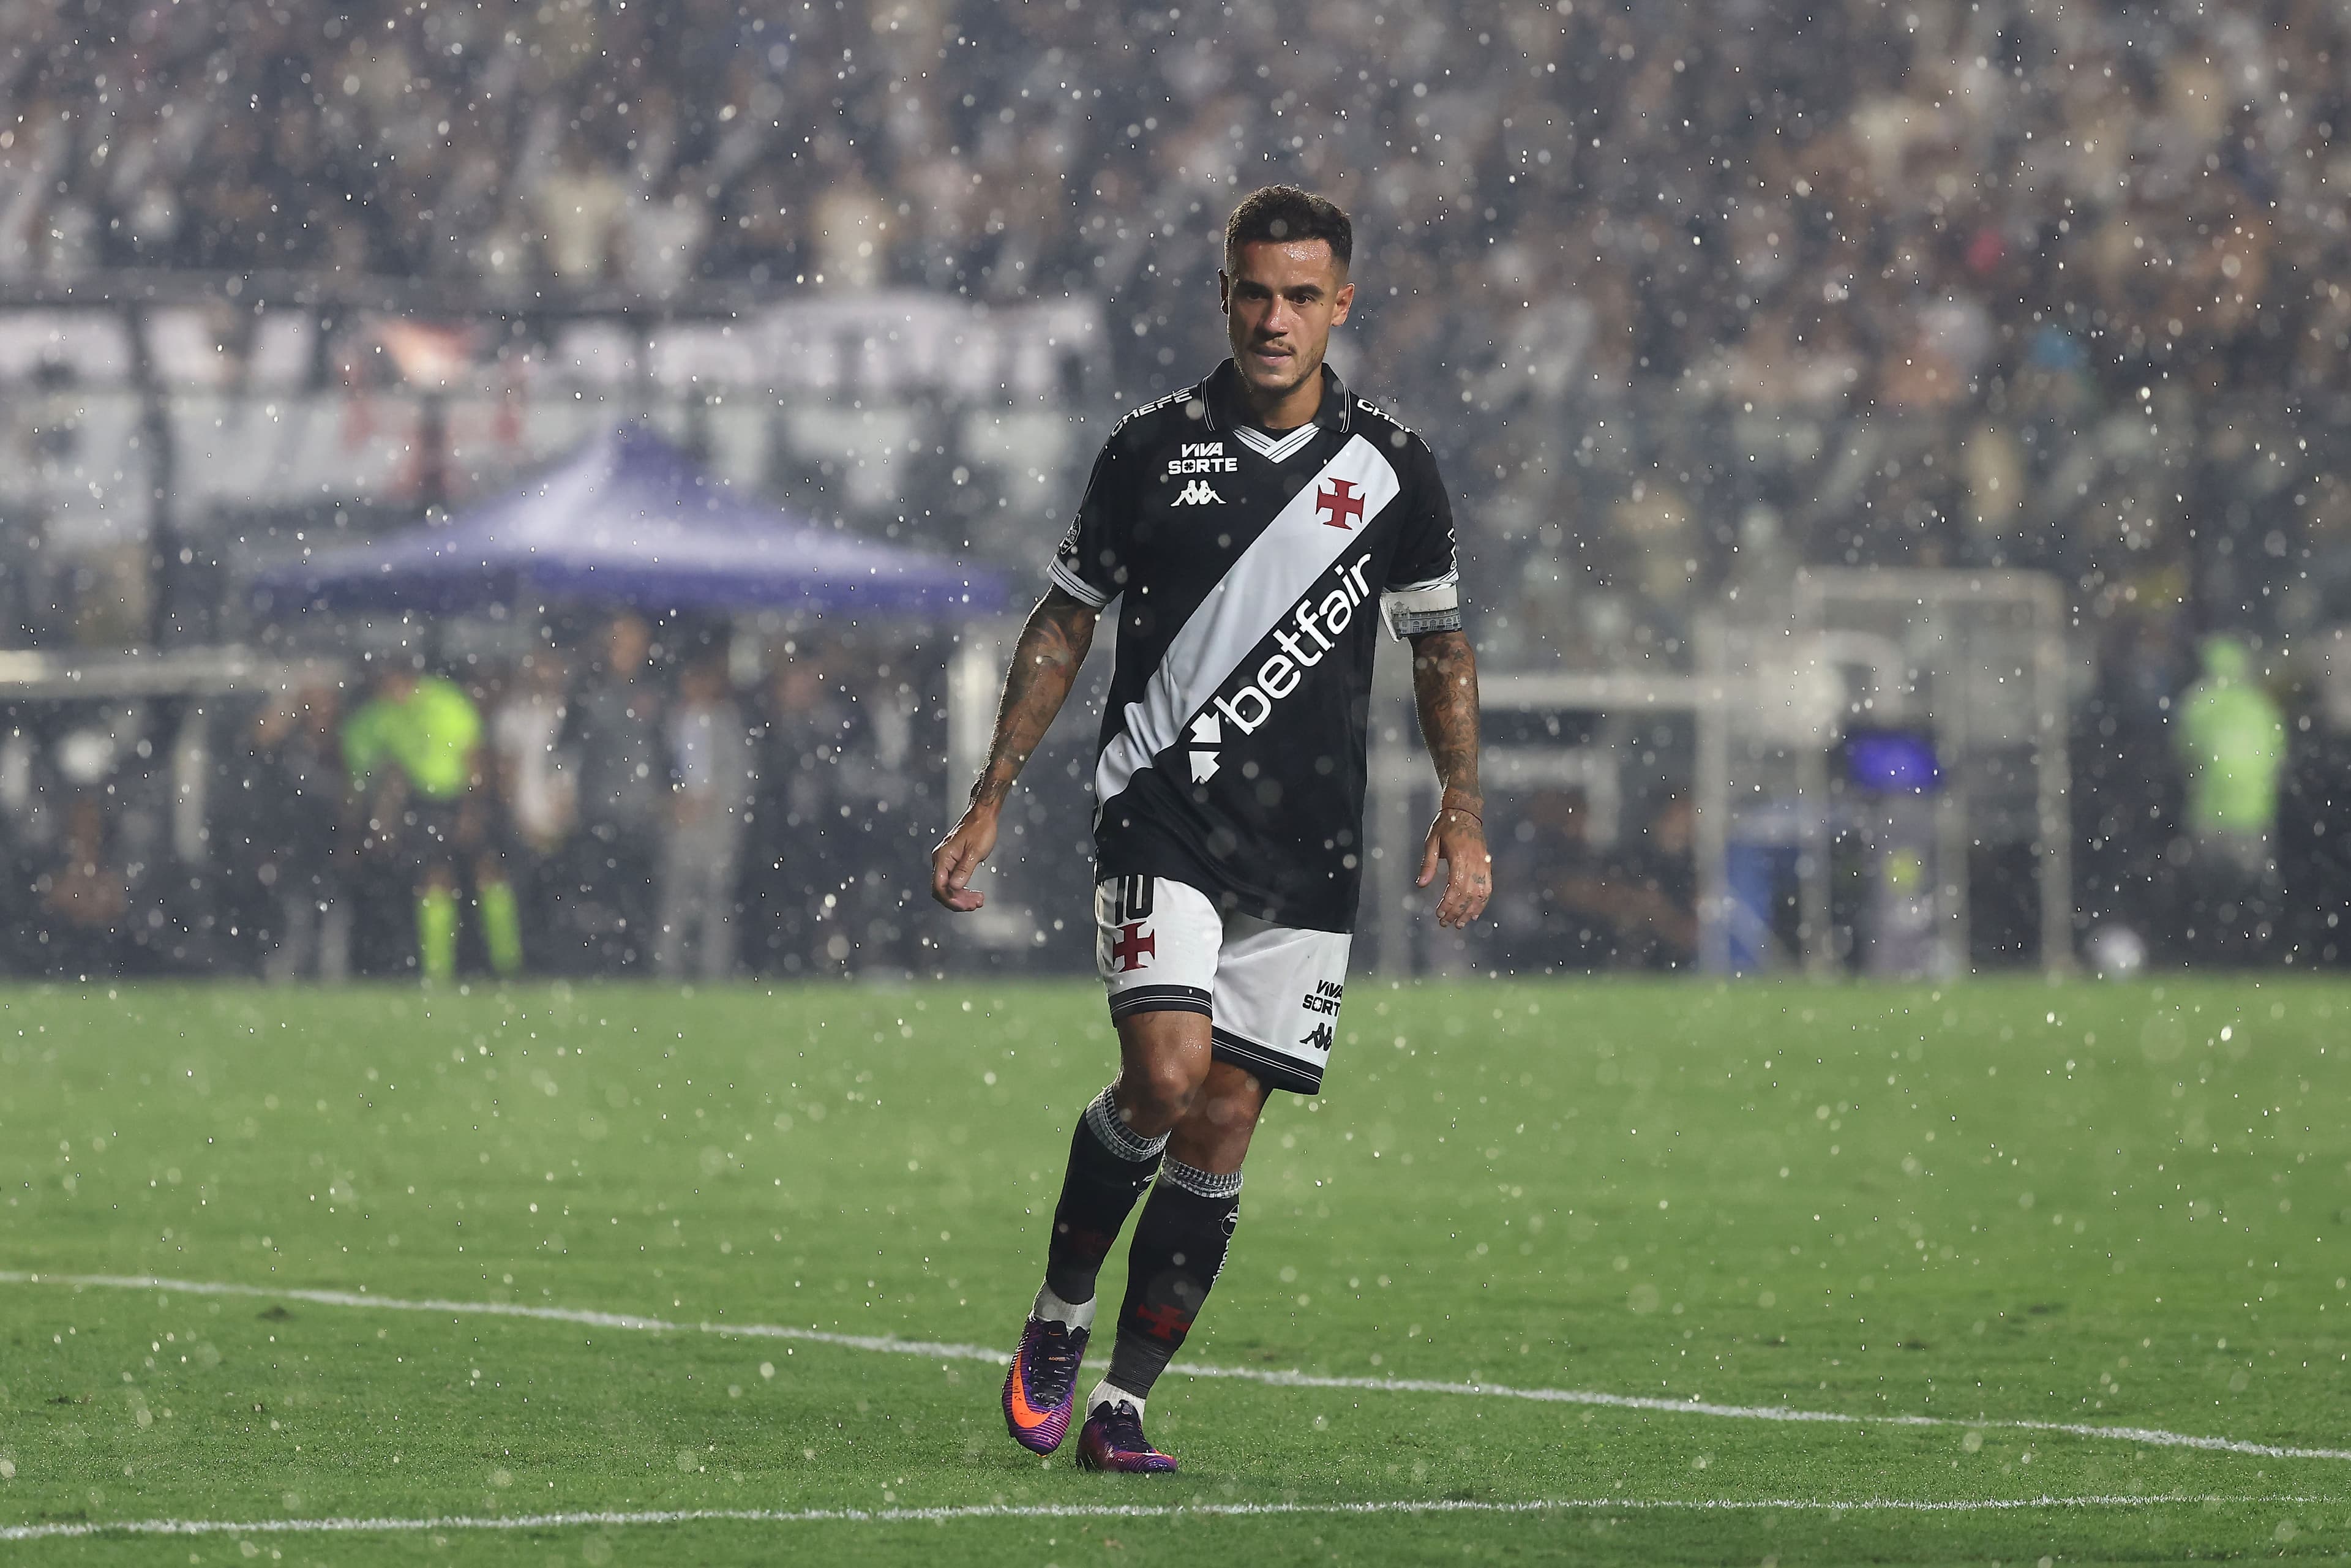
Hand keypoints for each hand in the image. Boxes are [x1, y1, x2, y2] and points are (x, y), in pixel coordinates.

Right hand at [930, 803, 999, 911]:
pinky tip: (973, 894)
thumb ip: (964, 870)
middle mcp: (940, 859)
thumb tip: (955, 887)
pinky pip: (952, 880)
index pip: (939, 886)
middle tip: (976, 904)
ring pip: (947, 887)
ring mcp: (945, 861)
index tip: (967, 905)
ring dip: (961, 897)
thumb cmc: (980, 829)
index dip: (951, 899)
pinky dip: (962, 889)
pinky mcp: (951, 861)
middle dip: (958, 901)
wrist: (982, 816)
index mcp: (943, 857)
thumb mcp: (975, 852)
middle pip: (941, 889)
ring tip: (978, 901)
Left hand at [1416, 805, 1490, 928]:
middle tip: (1445, 923)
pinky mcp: (1487, 864)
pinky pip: (1487, 887)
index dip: (1449, 904)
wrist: (1465, 812)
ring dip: (1470, 911)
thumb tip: (1421, 884)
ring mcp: (1483, 864)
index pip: (1456, 887)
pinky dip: (1482, 902)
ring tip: (1460, 923)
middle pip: (1468, 894)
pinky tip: (1475, 912)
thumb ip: (1428, 864)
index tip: (1439, 914)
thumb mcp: (1432, 842)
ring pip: (1480, 894)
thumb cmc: (1445, 826)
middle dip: (1456, 911)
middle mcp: (1474, 862)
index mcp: (1459, 857)